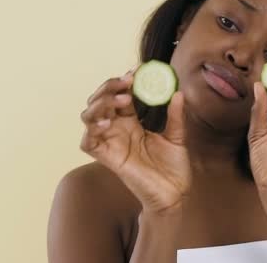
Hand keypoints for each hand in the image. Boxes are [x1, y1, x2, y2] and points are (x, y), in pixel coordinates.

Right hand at [79, 69, 190, 214]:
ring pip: (88, 116)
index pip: (120, 95)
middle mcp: (117, 130)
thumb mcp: (178, 136)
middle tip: (128, 81)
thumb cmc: (174, 168)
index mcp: (132, 122)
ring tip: (119, 99)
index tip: (138, 71)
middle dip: (109, 86)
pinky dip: (92, 129)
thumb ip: (175, 115)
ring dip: (99, 103)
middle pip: (100, 101)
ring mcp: (110, 143)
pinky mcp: (107, 158)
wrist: (175, 194)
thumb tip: (178, 92)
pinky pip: (87, 142)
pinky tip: (108, 121)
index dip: (124, 81)